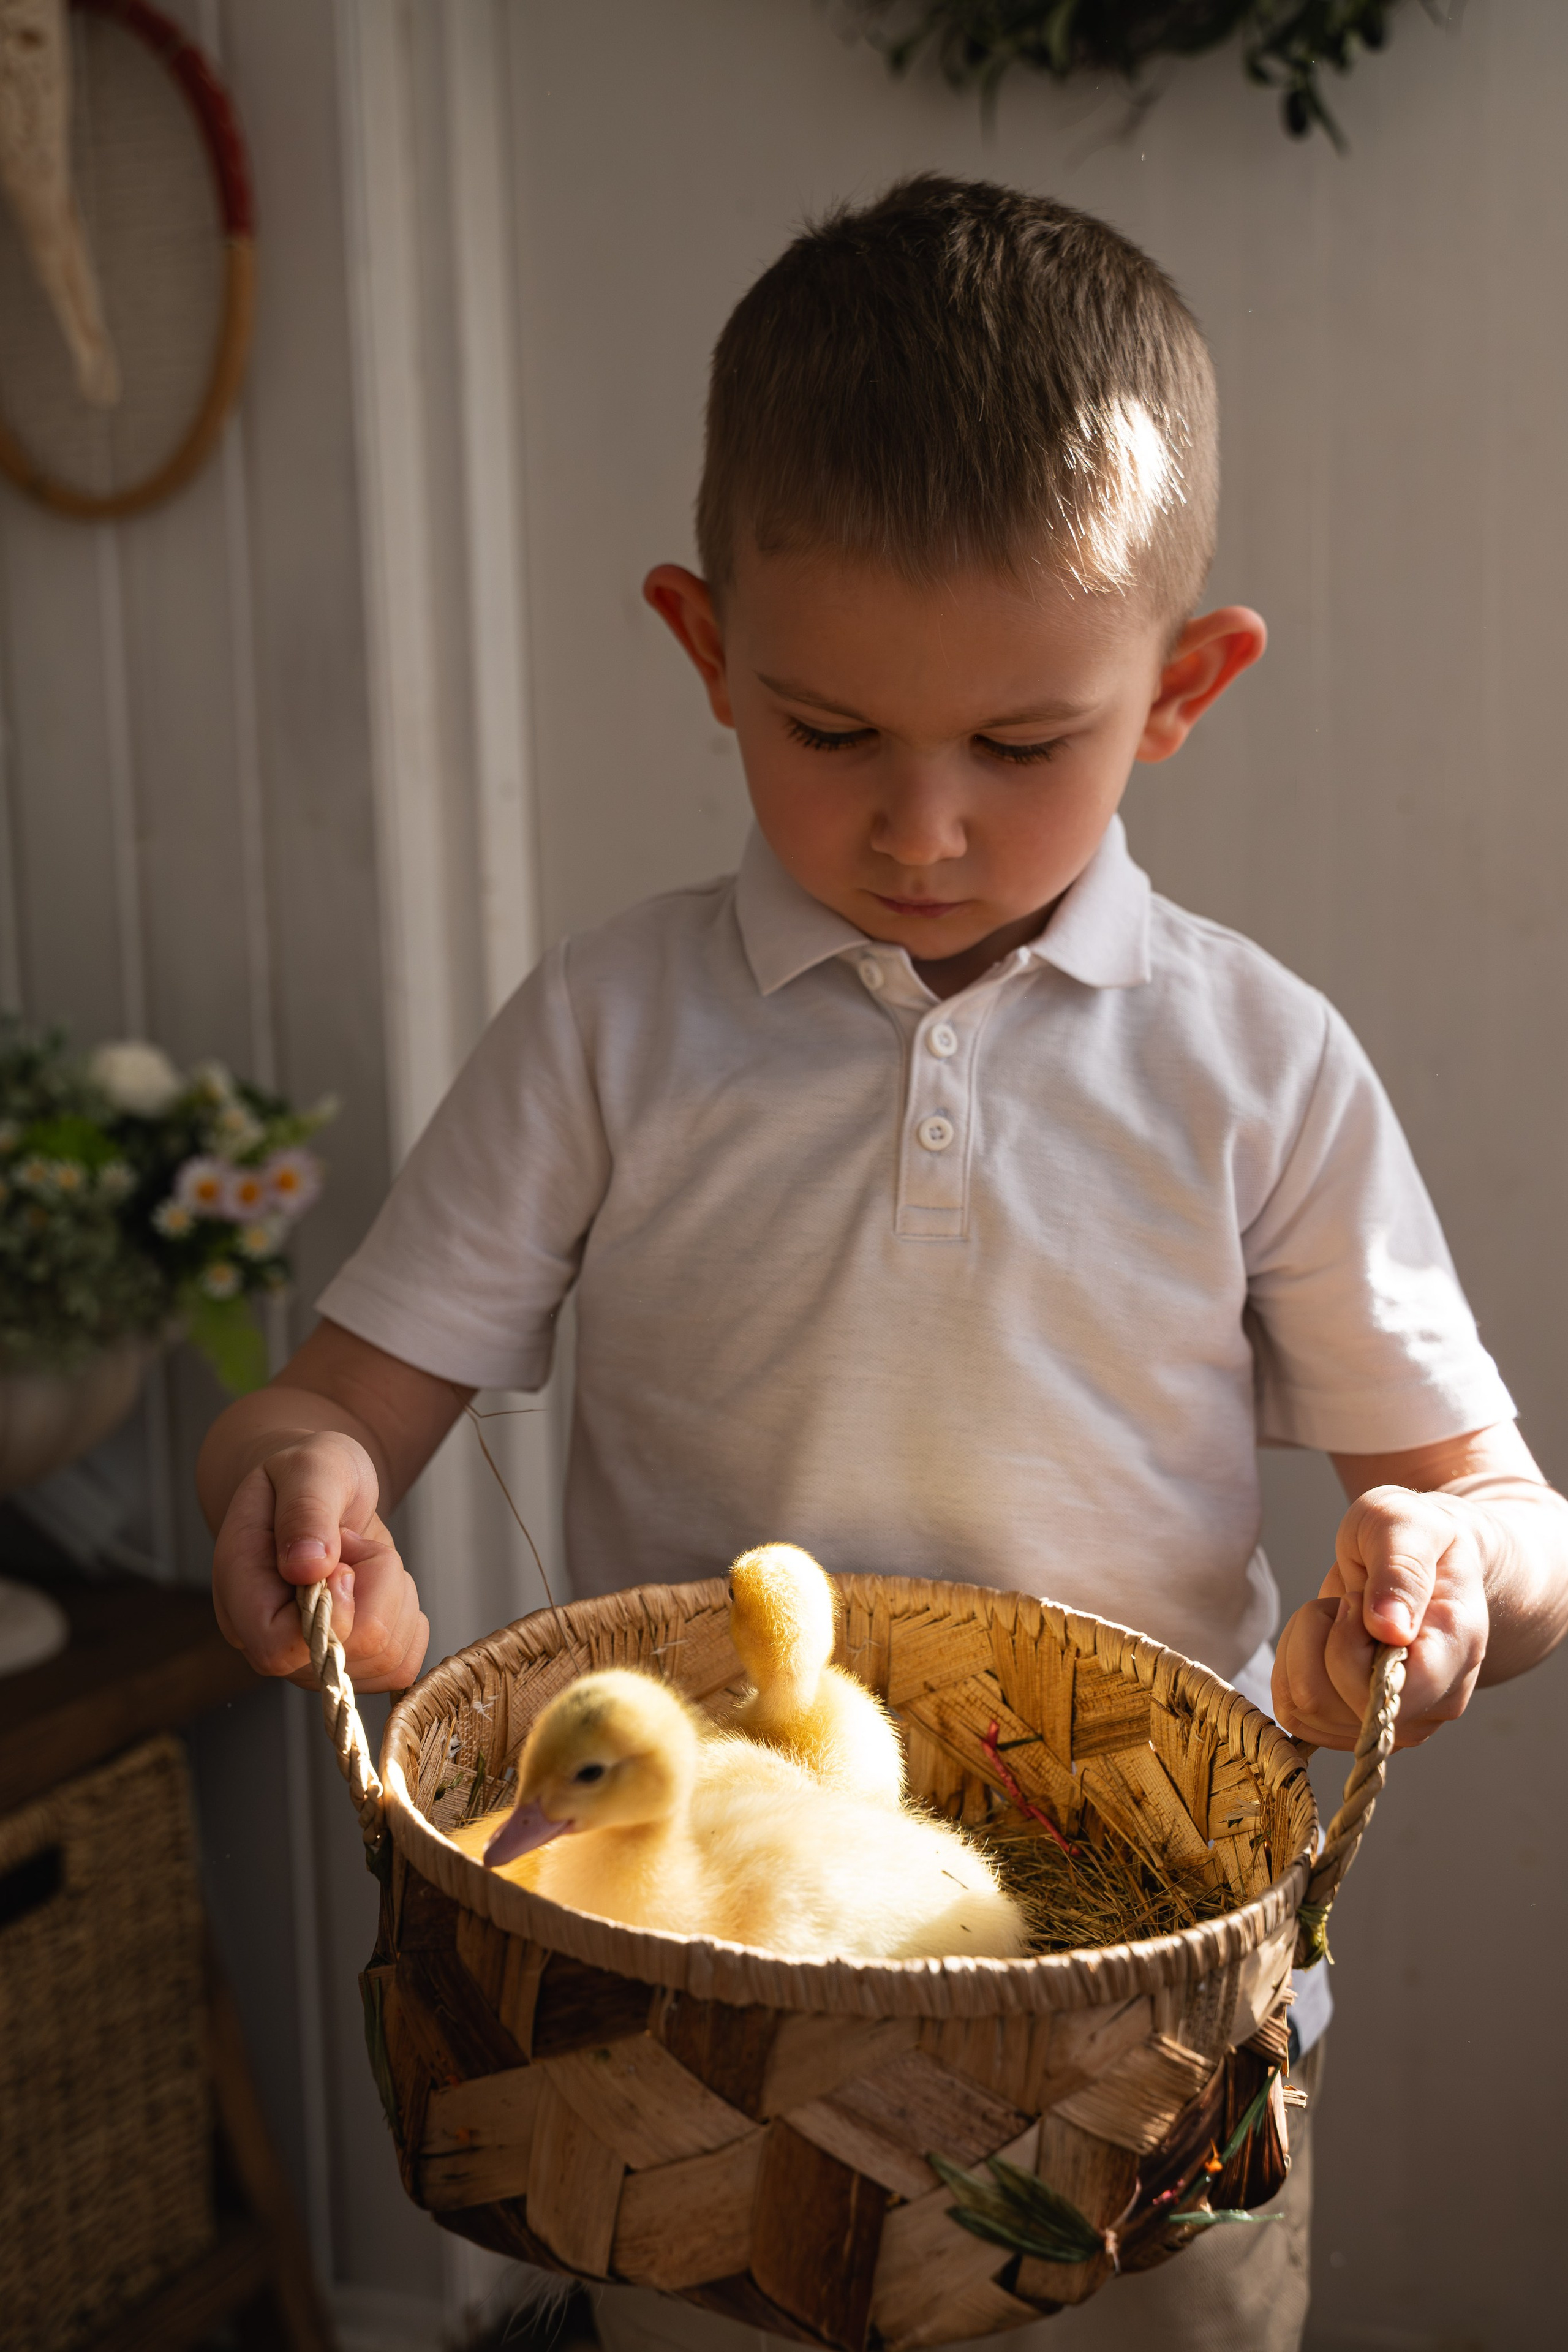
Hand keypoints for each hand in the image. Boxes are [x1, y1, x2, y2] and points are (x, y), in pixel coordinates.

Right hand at [211, 1428, 428, 1692]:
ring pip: (381, 1659)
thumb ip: (306, 1512)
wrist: (320, 1490)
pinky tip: (382, 1583)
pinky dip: (407, 1618)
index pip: (278, 1648)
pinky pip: (401, 1665)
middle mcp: (267, 1638)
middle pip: (342, 1659)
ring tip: (361, 1556)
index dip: (328, 1614)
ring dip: (392, 1596)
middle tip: (351, 1544)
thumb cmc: (308, 1474)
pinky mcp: (350, 1663)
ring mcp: (308, 1659)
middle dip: (372, 1589)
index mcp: (240, 1593)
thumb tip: (307, 1568)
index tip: (343, 1562)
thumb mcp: (310, 1469)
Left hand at [1272, 1484, 1492, 1749]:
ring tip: (1340, 1615)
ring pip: (1304, 1709)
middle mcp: (1433, 1704)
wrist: (1430, 1560)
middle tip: (1350, 1599)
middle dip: (1319, 1636)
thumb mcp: (1404, 1524)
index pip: (1387, 1693)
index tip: (1356, 1599)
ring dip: (1303, 1649)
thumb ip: (1400, 1570)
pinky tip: (1324, 1637)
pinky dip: (1293, 1666)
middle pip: (1329, 1701)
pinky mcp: (1358, 1727)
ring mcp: (1397, 1722)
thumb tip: (1390, 1630)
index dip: (1347, 1646)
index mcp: (1455, 1652)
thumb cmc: (1415, 1537)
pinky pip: (1294, 1712)